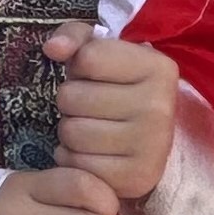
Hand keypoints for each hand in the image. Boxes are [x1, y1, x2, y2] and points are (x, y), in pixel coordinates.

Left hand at [47, 27, 179, 203]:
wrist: (147, 143)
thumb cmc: (118, 90)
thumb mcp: (101, 53)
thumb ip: (74, 37)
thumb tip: (52, 48)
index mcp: (158, 68)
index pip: (87, 57)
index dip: (79, 68)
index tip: (97, 77)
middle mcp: (160, 106)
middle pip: (71, 96)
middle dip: (71, 102)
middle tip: (91, 108)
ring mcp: (152, 145)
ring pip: (71, 132)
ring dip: (69, 132)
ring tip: (91, 129)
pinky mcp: (137, 178)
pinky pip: (76, 165)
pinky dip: (73, 159)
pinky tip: (92, 154)